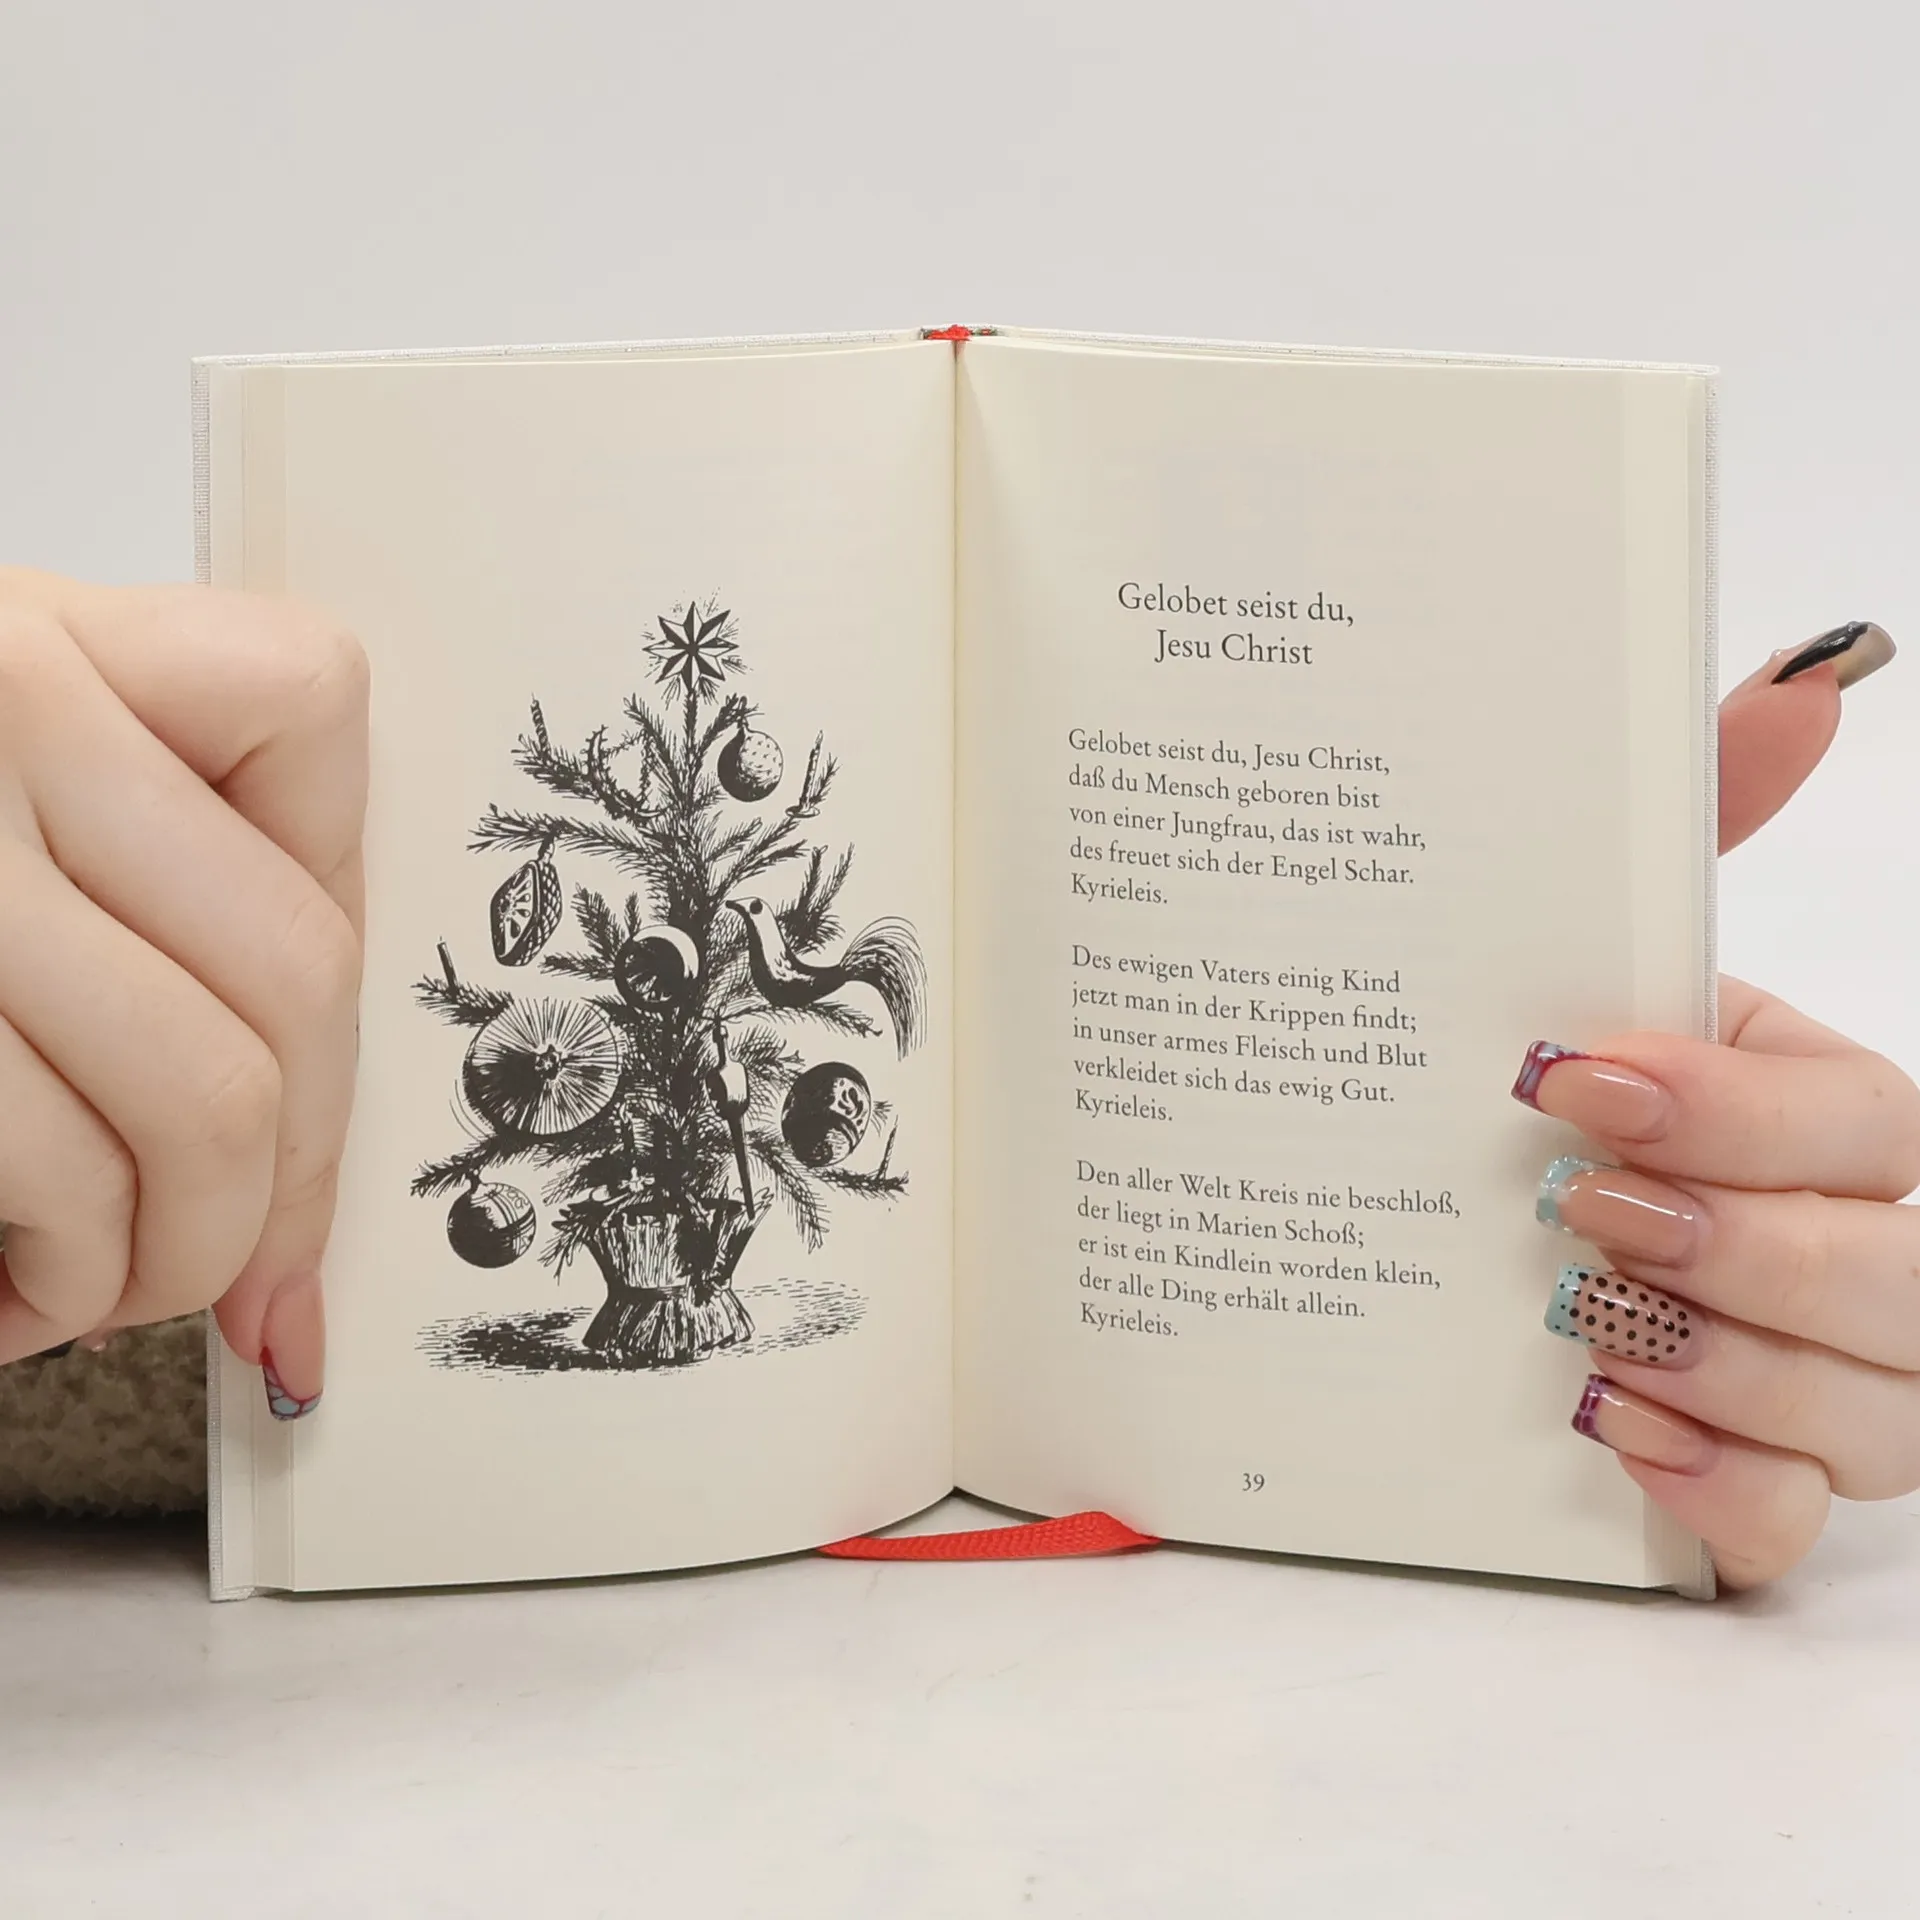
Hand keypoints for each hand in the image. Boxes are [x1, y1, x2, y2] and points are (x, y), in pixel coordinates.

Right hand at [0, 569, 366, 1417]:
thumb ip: (133, 866)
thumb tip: (291, 1137)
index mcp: (32, 630)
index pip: (308, 702)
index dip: (330, 889)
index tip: (316, 1080)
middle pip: (294, 967)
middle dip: (290, 1173)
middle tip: (228, 1264)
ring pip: (203, 1095)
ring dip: (174, 1252)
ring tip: (99, 1292)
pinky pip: (45, 1165)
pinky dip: (53, 1281)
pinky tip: (5, 1305)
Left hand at [1518, 621, 1911, 1588]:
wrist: (1486, 1188)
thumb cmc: (1576, 1061)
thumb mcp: (1613, 940)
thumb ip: (1703, 815)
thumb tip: (1813, 669)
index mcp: (1834, 1112)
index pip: (1867, 1126)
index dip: (1740, 1112)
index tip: (1575, 1080)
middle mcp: (1862, 1244)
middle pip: (1903, 1279)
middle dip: (1750, 1251)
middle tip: (1584, 1212)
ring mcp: (1828, 1374)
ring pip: (1881, 1413)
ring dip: (1737, 1374)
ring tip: (1589, 1335)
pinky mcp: (1760, 1473)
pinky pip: (1802, 1526)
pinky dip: (1728, 1494)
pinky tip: (1620, 1444)